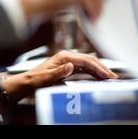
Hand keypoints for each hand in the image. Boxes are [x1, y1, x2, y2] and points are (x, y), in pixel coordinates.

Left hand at [0, 51, 117, 104]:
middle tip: (114, 78)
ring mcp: (66, 61)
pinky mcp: (66, 67)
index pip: (86, 60)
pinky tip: (99, 78)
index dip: (99, 67)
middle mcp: (65, 56)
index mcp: (62, 56)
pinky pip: (83, 68)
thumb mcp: (43, 78)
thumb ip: (57, 72)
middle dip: (102, 68)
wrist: (23, 83)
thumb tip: (71, 65)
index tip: (108, 75)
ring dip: (99, 70)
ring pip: (88, 64)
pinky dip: (93, 73)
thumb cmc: (32, 80)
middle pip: (89, 60)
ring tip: (110, 78)